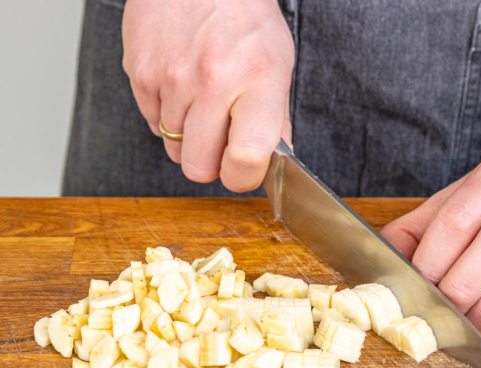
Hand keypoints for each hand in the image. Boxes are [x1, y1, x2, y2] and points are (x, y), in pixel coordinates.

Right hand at [122, 0, 293, 191]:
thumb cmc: (243, 15)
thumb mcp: (278, 62)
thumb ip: (276, 117)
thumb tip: (275, 159)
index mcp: (258, 81)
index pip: (245, 159)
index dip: (244, 177)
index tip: (246, 170)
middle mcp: (213, 82)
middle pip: (199, 168)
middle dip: (212, 165)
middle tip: (222, 143)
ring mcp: (172, 78)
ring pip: (174, 149)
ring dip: (190, 137)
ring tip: (203, 101)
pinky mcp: (140, 73)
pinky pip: (152, 122)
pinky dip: (167, 116)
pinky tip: (182, 87)